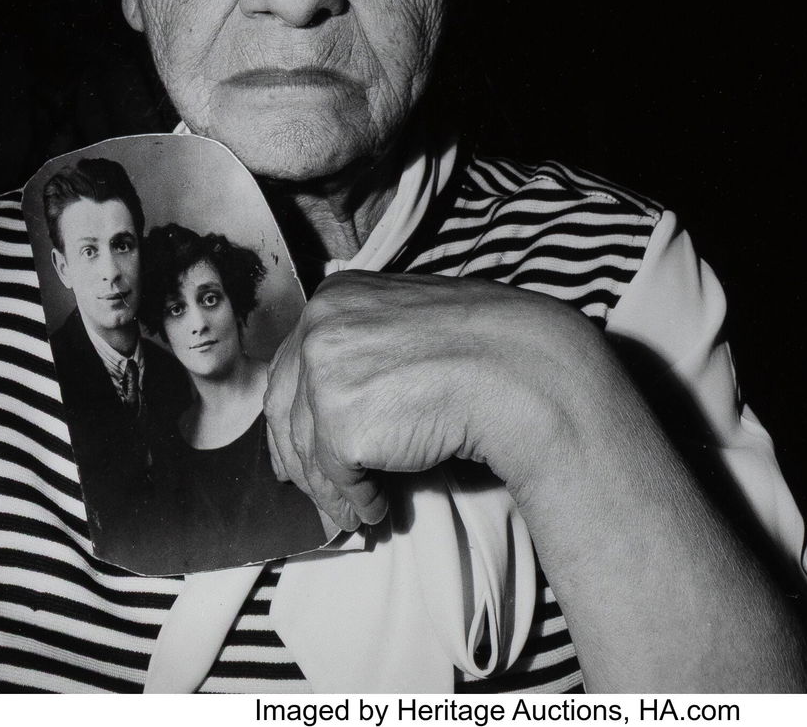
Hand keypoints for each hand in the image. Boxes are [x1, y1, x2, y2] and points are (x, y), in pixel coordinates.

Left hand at [262, 269, 604, 532]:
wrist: (519, 368)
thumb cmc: (480, 346)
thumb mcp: (406, 321)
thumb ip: (363, 344)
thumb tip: (327, 399)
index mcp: (334, 297)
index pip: (291, 366)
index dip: (293, 416)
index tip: (295, 450)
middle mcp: (319, 327)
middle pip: (286, 411)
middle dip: (301, 461)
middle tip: (321, 493)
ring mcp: (326, 375)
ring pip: (308, 451)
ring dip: (331, 489)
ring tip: (355, 510)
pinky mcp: (343, 426)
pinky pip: (340, 479)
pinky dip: (358, 501)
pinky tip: (377, 509)